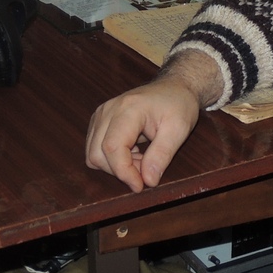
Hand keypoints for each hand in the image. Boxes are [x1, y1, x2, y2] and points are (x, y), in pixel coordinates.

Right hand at [85, 53, 222, 191]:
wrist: (174, 87)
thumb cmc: (179, 104)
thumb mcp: (179, 129)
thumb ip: (162, 155)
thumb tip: (147, 181)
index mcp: (128, 108)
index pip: (112, 147)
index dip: (124, 172)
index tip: (141, 186)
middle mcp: (108, 110)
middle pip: (97, 153)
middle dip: (120, 170)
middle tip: (147, 168)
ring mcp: (101, 114)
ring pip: (93, 153)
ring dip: (115, 166)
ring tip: (142, 158)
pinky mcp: (100, 120)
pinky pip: (96, 148)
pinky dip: (112, 158)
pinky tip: (133, 153)